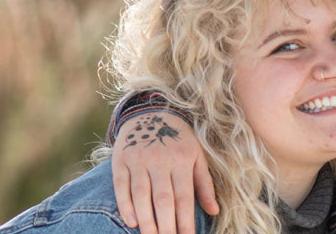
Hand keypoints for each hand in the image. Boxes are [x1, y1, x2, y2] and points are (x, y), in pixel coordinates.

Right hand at [111, 112, 218, 233]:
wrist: (151, 112)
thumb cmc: (179, 140)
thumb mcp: (197, 156)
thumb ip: (205, 184)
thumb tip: (214, 211)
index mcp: (182, 160)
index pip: (184, 196)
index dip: (186, 220)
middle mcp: (160, 160)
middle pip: (163, 199)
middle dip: (166, 225)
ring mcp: (139, 160)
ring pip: (141, 195)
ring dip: (146, 219)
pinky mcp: (121, 161)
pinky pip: (121, 186)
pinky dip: (125, 205)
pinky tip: (131, 222)